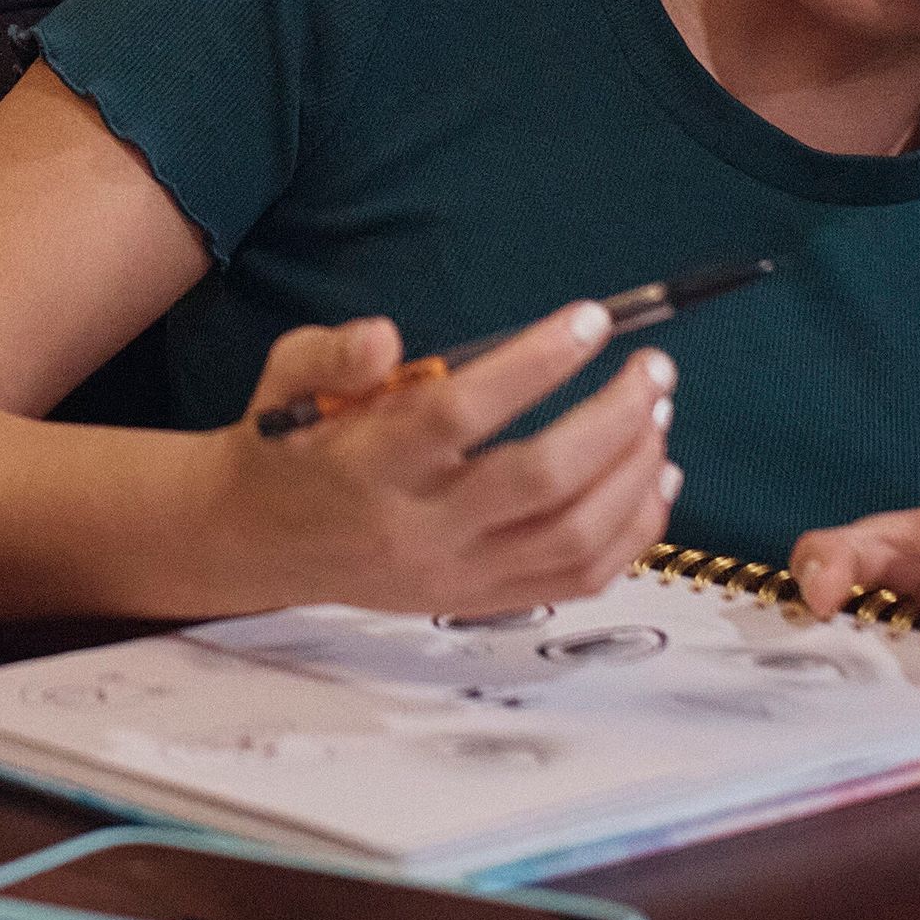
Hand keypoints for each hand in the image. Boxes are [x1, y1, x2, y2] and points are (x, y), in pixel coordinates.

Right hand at [214, 305, 678, 616]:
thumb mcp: (287, 375)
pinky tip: (654, 478)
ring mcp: (457, 574)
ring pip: (573, 535)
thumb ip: (333, 352)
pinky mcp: (483, 600)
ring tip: (657, 412)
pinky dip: (633, 532)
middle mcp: (418, 527)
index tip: (591, 320)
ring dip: (633, 472)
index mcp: (367, 463)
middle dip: (612, 419)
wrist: (262, 541)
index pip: (460, 413)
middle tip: (653, 368)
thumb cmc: (289, 442)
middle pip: (538, 479)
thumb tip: (386, 337)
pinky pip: (580, 578)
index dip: (533, 364)